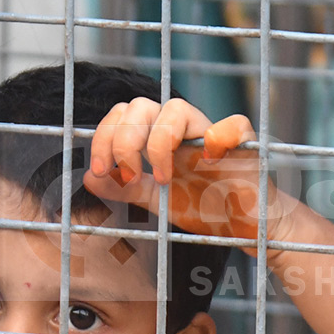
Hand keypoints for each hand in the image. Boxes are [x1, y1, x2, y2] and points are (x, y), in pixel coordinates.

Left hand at [83, 97, 296, 249]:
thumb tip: (88, 177)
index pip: (123, 115)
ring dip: (158, 141)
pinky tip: (208, 160)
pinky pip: (235, 124)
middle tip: (130, 175)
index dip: (106, 136)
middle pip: (142, 105)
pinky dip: (220, 136)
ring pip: (177, 107)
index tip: (103, 170)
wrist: (245, 228)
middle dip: (125, 139)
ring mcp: (213, 134)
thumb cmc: (206, 208)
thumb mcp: (156, 200)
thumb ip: (124, 188)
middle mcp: (184, 130)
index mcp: (160, 138)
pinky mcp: (245, 146)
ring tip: (163, 179)